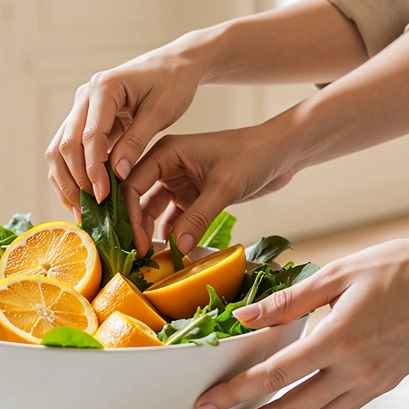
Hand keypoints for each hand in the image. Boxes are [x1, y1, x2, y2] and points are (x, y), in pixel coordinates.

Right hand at [45, 47, 201, 213]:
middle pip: (65, 145)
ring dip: (67, 182)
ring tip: (82, 211)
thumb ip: (137, 141)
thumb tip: (117, 174)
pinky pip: (70, 151)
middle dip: (76, 180)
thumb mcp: (161, 111)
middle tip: (92, 209)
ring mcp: (81, 109)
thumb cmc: (173, 83)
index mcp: (103, 88)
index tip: (103, 195)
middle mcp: (84, 97)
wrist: (173, 65)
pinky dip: (73, 175)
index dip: (94, 168)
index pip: (89, 135)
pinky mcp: (85, 121)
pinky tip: (83, 198)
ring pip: (60, 150)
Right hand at [122, 126, 295, 255]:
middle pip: (139, 198)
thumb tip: (176, 248)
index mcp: (167, 152)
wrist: (280, 152)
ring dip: (152, 231)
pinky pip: (174, 218)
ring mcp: (179, 181)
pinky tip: (173, 251)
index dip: (128, 213)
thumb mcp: (224, 186)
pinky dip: (172, 233)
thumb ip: (198, 217)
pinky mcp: (192, 196)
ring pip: (154, 210)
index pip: (133, 183)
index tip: (133, 240)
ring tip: (151, 257)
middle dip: (136, 225)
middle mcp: (167, 166)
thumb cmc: (252, 155)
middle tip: (139, 253)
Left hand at [193, 233, 408, 408]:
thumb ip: (288, 302)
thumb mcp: (337, 274)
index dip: (236, 394)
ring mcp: (372, 382)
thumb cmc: (398, 267)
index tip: (205, 404)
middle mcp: (357, 370)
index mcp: (340, 338)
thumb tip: (244, 318)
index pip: (276, 376)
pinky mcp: (383, 386)